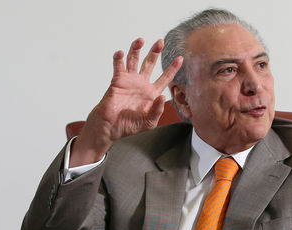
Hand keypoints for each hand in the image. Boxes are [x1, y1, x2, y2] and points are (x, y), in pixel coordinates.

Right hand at [69, 38, 182, 166]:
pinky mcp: (117, 80)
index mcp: (151, 93)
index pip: (164, 78)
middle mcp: (141, 84)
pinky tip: (121, 53)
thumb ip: (157, 110)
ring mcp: (129, 80)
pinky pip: (119, 66)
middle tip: (160, 42)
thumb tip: (163, 97)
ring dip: (136, 49)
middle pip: (150, 63)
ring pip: (134, 60)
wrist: (111, 127)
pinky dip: (119, 58)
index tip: (180, 58)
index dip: (172, 68)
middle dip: (155, 52)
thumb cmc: (129, 126)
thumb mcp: (148, 122)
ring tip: (140, 40)